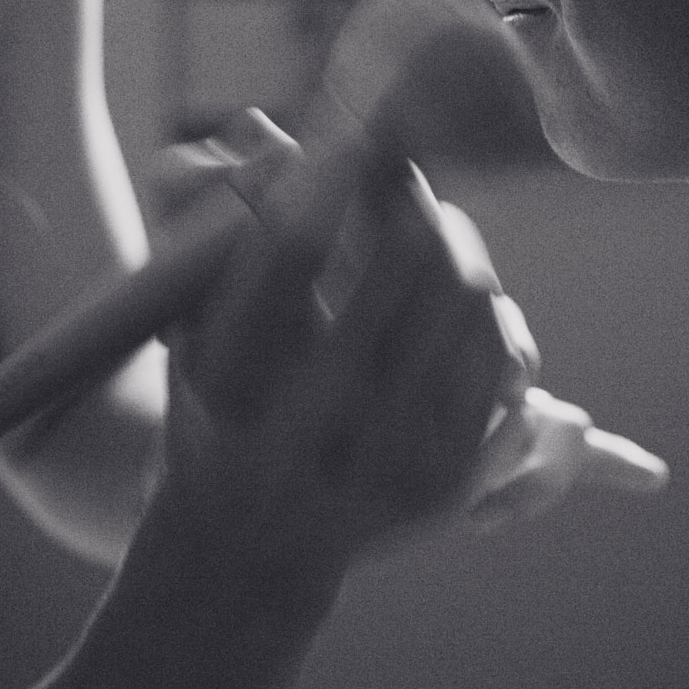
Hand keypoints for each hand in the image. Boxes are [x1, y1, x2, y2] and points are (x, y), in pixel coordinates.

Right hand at [156, 116, 516, 570]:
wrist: (248, 557)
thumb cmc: (210, 417)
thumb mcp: (194, 338)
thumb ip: (226, 241)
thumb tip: (266, 135)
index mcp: (228, 401)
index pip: (288, 258)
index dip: (328, 179)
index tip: (350, 131)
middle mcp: (308, 446)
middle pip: (394, 271)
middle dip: (401, 197)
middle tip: (398, 152)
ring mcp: (385, 471)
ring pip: (459, 301)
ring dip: (445, 237)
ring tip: (422, 212)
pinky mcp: (445, 484)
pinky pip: (495, 354)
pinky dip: (477, 299)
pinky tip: (452, 271)